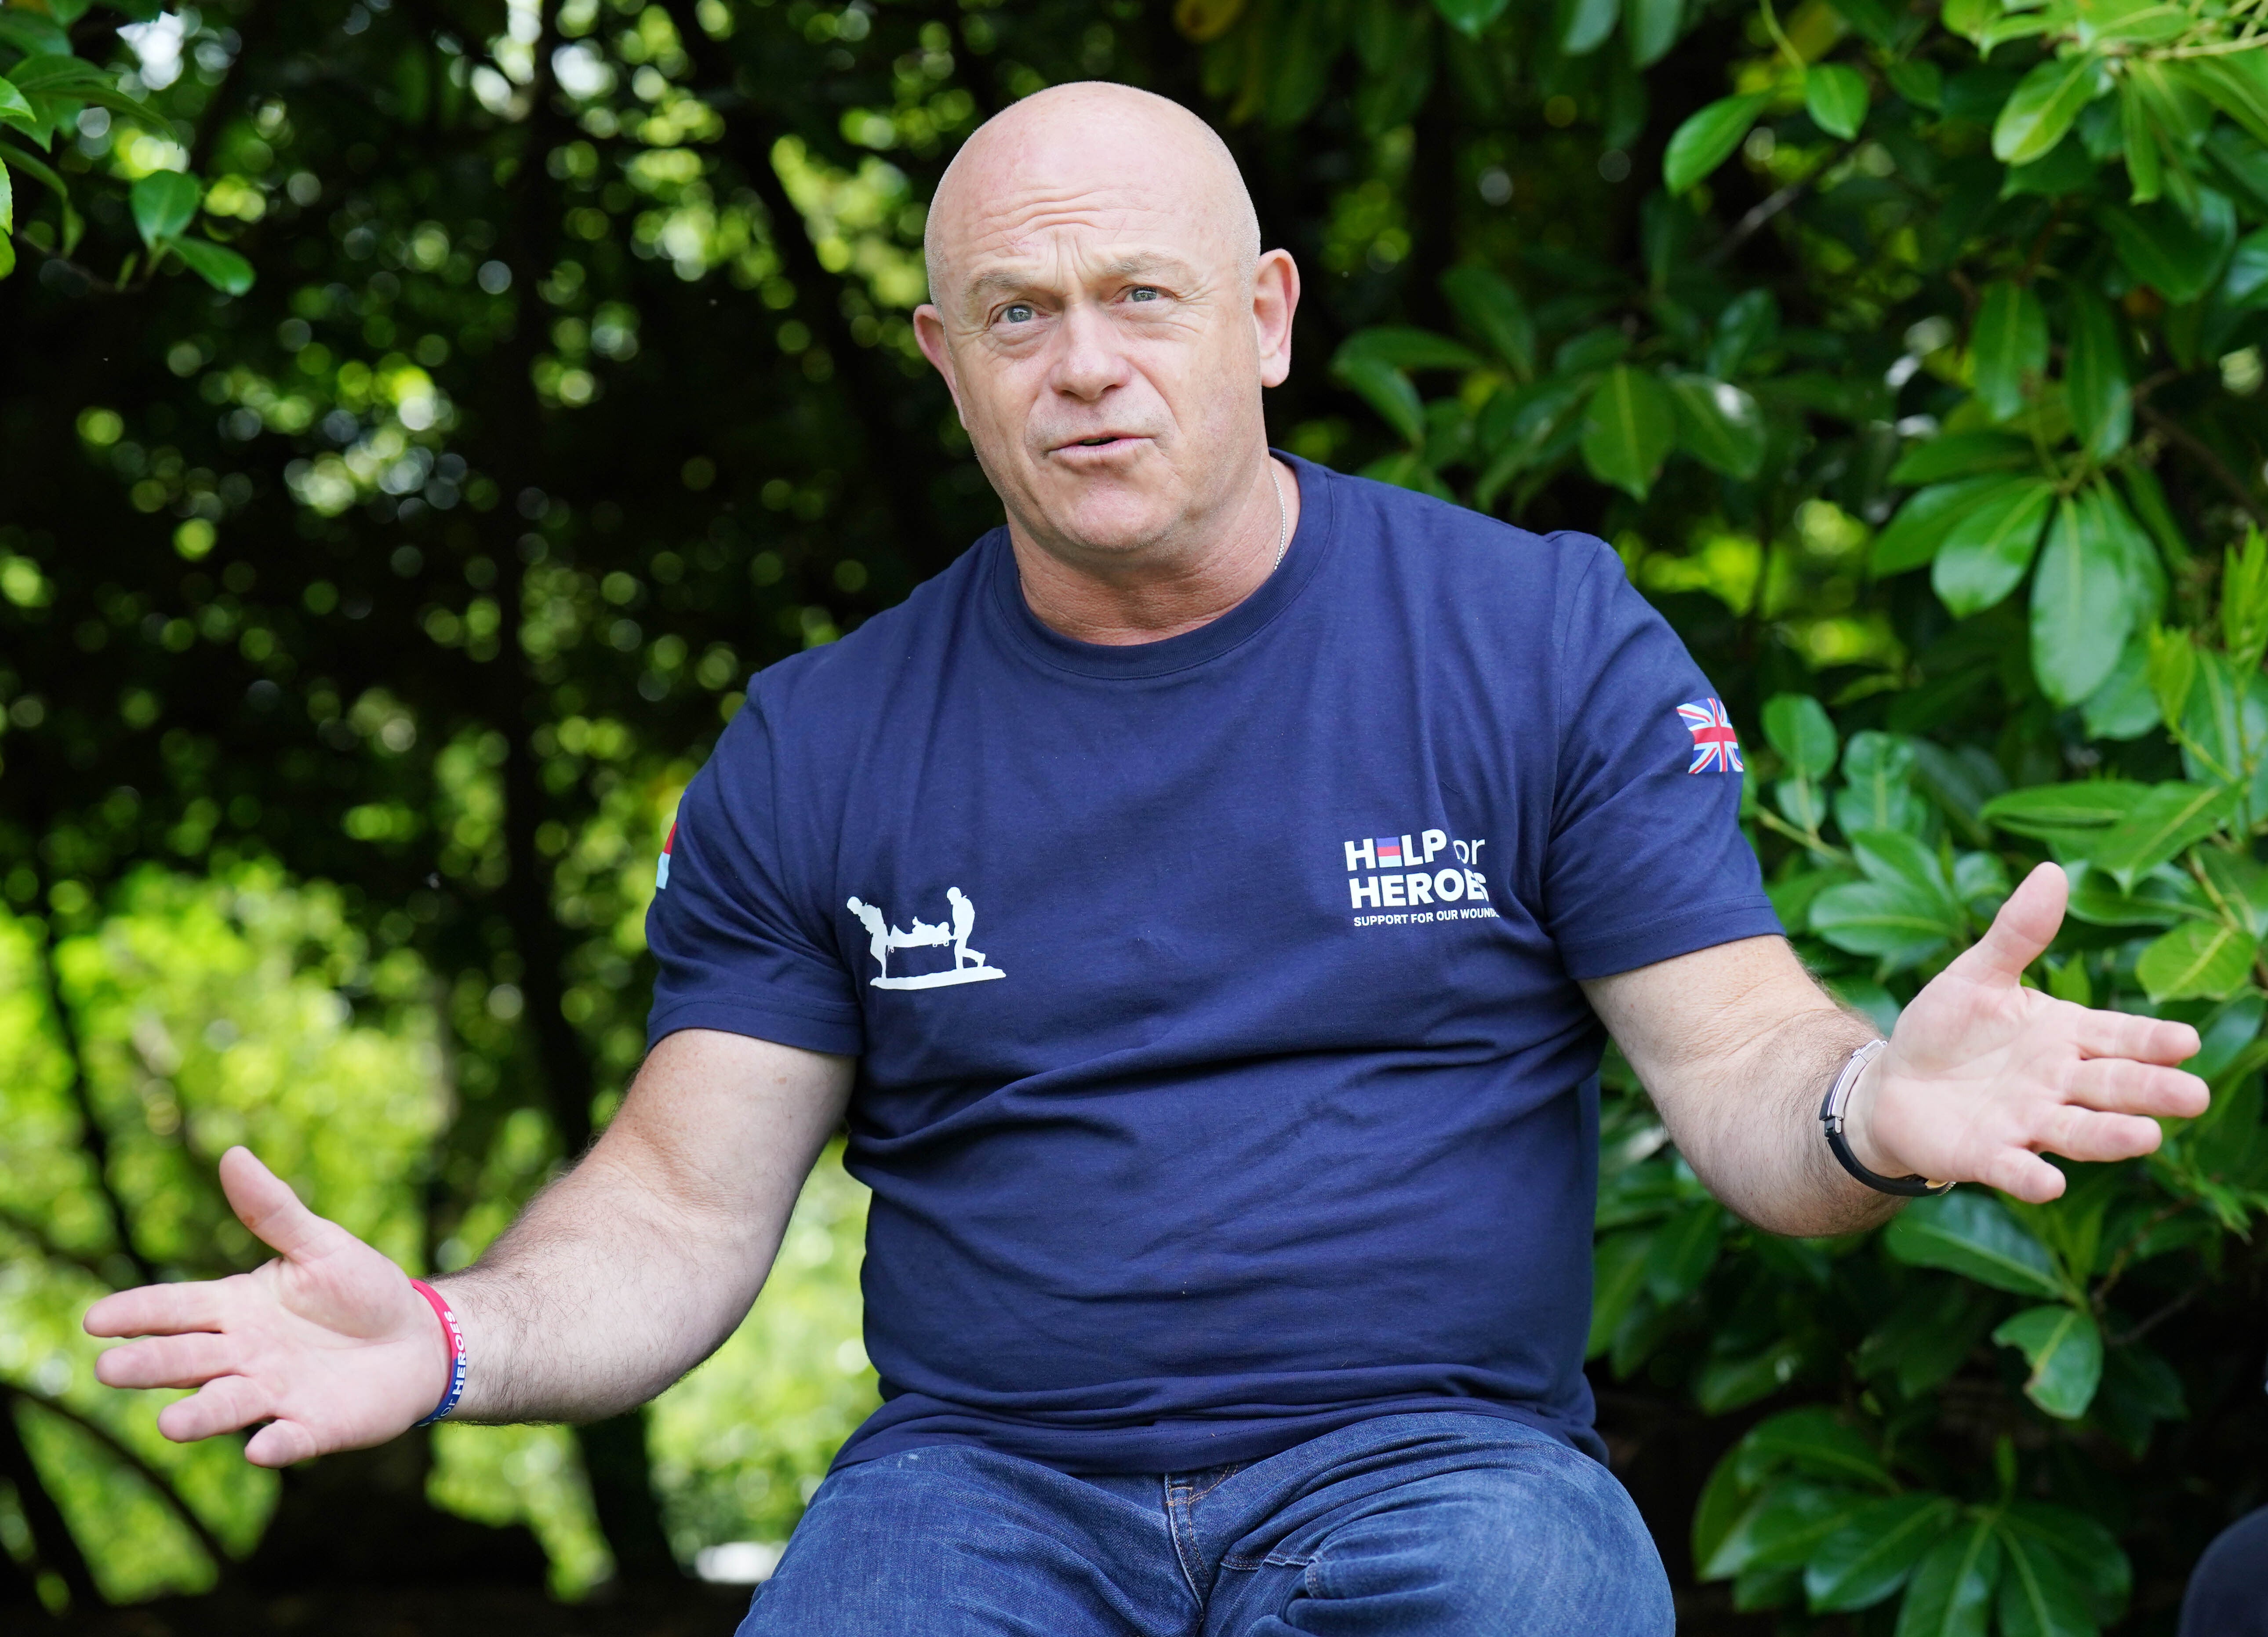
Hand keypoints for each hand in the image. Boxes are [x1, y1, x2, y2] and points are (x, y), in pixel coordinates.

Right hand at [83, 1146, 450, 1465]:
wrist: (418, 1337)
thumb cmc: (360, 1289)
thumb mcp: (319, 1244)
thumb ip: (274, 1210)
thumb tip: (233, 1154)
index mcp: (236, 1309)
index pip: (176, 1308)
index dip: (137, 1312)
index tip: (95, 1318)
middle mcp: (243, 1356)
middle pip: (186, 1360)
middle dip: (149, 1365)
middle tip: (110, 1369)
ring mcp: (275, 1394)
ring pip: (225, 1406)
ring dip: (199, 1416)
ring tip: (169, 1423)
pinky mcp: (313, 1427)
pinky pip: (289, 1439)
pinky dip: (277, 1445)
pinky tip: (261, 1449)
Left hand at [1845, 861, 2208, 1202]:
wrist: (1893, 1084)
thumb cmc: (1947, 1029)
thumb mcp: (1976, 976)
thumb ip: (2016, 934)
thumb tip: (2052, 871)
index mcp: (2065, 1036)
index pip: (2119, 1037)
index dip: (2152, 1041)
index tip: (2186, 1041)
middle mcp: (2059, 1083)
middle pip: (2113, 1086)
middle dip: (2151, 1091)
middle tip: (2191, 1095)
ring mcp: (2027, 1122)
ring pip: (2079, 1131)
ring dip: (2111, 1137)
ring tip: (2147, 1136)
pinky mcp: (1988, 1156)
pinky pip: (2015, 1168)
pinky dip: (2031, 1177)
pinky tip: (2050, 1184)